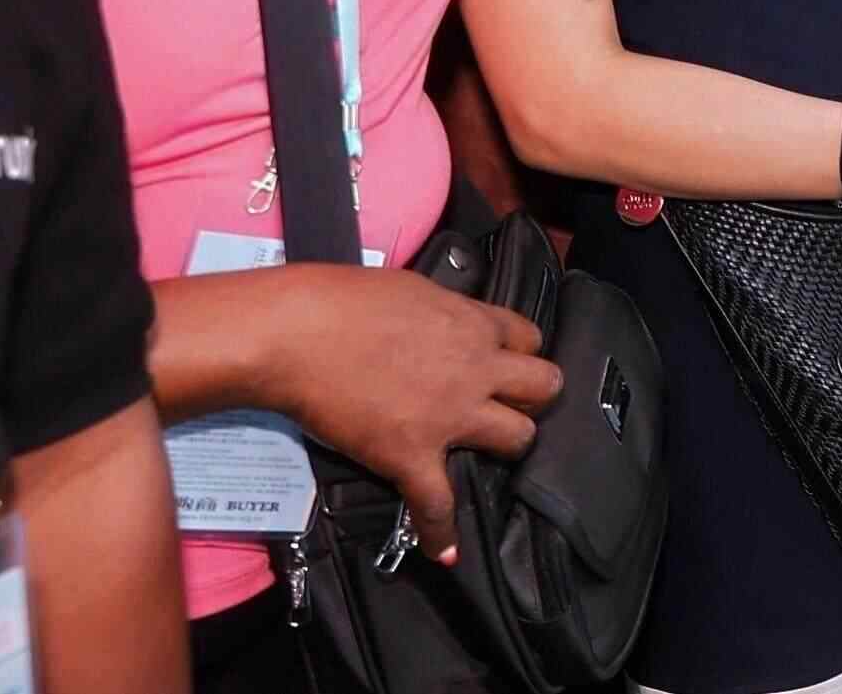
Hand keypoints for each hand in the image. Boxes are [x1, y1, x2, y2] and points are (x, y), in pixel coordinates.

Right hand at [262, 267, 559, 562]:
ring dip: (506, 448)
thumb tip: (447, 323)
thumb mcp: (415, 290)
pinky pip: (437, 503)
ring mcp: (448, 415)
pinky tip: (444, 551)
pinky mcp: (410, 455)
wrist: (297, 333)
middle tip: (509, 408)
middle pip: (544, 388)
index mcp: (474, 324)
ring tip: (487, 455)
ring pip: (518, 439)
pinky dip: (440, 531)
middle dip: (533, 400)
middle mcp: (475, 369)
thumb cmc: (343, 301)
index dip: (521, 355)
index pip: (529, 340)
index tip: (509, 366)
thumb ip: (445, 313)